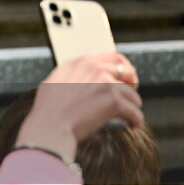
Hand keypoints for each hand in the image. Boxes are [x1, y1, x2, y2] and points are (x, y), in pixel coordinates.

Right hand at [15, 53, 142, 163]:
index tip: (125, 78)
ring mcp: (107, 85)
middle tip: (130, 96)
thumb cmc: (48, 109)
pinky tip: (132, 125)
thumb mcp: (55, 81)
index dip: (124, 68)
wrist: (50, 127)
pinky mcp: (115, 102)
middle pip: (128, 72)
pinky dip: (135, 120)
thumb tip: (82, 76)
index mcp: (83, 62)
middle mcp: (97, 69)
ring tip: (129, 116)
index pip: (114, 57)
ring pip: (132, 95)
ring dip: (132, 106)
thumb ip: (72, 74)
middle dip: (132, 84)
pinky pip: (134, 112)